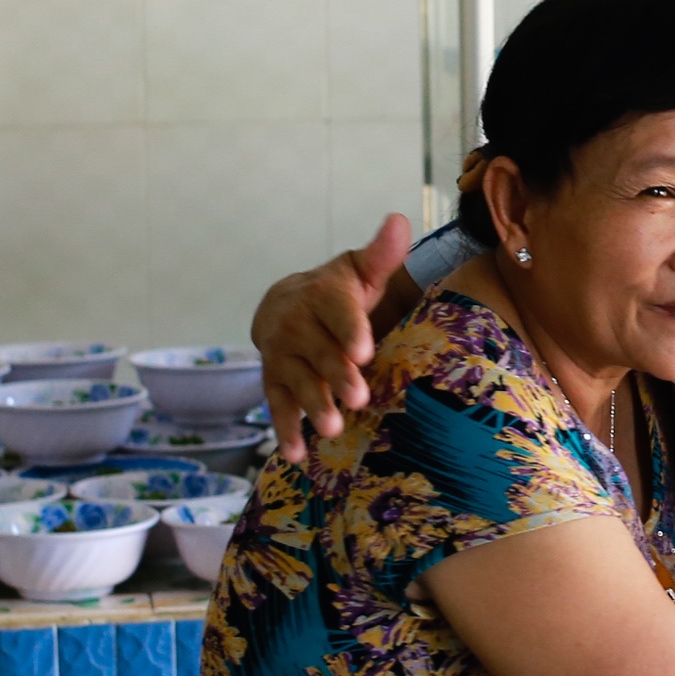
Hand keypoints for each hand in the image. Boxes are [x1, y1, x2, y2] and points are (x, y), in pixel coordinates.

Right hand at [251, 214, 410, 462]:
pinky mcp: (274, 382)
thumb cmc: (337, 292)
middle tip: (358, 396)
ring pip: (297, 382)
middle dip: (337, 375)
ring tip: (332, 429)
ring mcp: (283, 357)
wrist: (285, 305)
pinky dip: (284, 431)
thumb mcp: (359, 272)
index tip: (364, 350)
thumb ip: (380, 255)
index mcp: (322, 297)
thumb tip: (400, 220)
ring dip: (313, 405)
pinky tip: (295, 455)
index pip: (337, 312)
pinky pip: (277, 406)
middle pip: (319, 353)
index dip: (349, 330)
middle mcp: (296, 326)